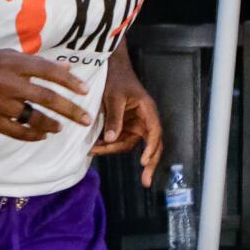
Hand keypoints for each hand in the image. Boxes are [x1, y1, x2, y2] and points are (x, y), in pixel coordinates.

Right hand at [0, 49, 93, 141]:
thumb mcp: (4, 56)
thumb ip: (34, 63)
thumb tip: (65, 67)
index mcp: (12, 63)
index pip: (49, 72)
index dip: (70, 82)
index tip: (85, 91)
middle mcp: (7, 82)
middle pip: (47, 97)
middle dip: (70, 109)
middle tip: (86, 118)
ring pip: (33, 117)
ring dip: (51, 124)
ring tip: (59, 127)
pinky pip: (16, 131)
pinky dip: (32, 134)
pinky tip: (41, 135)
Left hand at [92, 51, 163, 184]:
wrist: (109, 68)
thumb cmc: (116, 78)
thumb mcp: (113, 97)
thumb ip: (114, 118)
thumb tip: (110, 139)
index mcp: (147, 110)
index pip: (154, 132)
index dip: (151, 148)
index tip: (145, 161)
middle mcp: (144, 119)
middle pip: (150, 144)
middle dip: (149, 164)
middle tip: (145, 182)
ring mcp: (135, 123)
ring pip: (129, 144)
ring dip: (113, 150)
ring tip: (94, 151)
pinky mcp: (124, 125)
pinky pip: (119, 139)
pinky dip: (108, 144)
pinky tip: (96, 148)